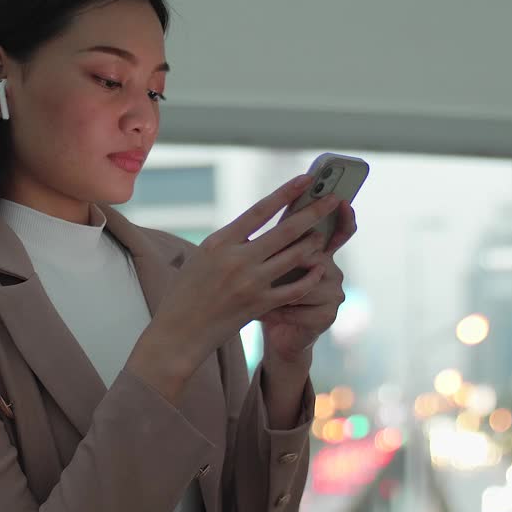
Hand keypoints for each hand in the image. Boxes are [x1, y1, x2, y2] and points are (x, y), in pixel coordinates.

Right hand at [137, 175, 343, 380]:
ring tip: (321, 236)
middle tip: (333, 200)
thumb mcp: (203, 257)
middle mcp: (236, 259)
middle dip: (313, 212)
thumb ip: (231, 241)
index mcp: (219, 242)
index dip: (286, 192)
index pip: (260, 210)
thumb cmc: (187, 292)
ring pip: (294, 257)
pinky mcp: (259, 305)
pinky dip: (310, 277)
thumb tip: (258, 226)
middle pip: (285, 230)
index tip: (306, 179)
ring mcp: (250, 283)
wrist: (178, 332)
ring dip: (312, 244)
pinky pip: (295, 288)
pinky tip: (319, 269)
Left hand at [260, 200, 357, 362]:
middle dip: (293, 259)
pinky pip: (300, 307)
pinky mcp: (327, 316)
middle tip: (270, 264)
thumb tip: (274, 204)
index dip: (344, 216)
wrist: (275, 331)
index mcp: (322, 252)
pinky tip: (262, 312)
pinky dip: (277, 310)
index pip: (340, 230)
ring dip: (279, 290)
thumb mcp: (273, 260)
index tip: (341, 200)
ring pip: (309, 282)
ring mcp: (334, 293)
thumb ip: (279, 237)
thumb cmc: (270, 290)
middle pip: (317, 254)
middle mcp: (333, 270)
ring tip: (257, 294)